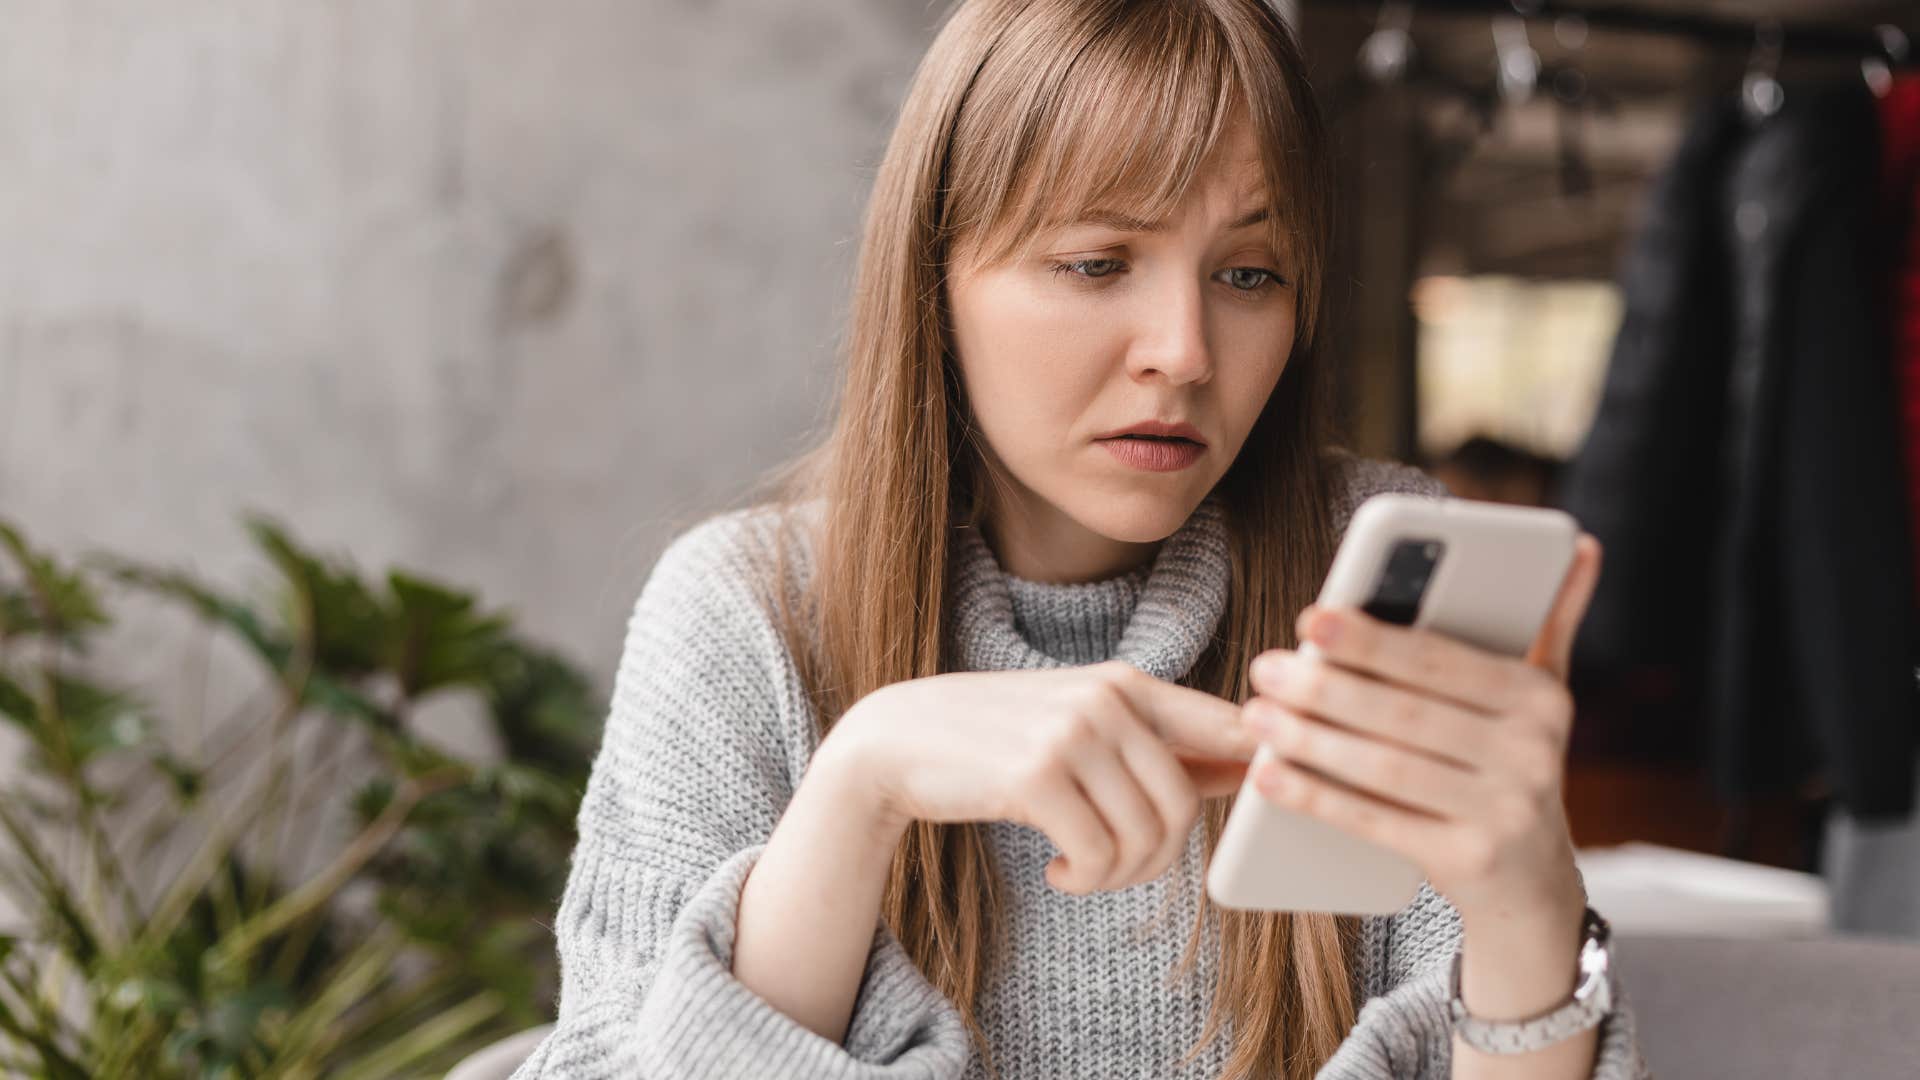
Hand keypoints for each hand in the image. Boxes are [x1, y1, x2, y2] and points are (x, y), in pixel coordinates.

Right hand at [820, 660, 1257, 894]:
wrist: (896, 742)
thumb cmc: (995, 740)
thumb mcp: (1080, 727)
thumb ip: (1157, 745)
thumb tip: (1246, 767)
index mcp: (1127, 683)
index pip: (1227, 726)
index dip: (1258, 770)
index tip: (1249, 805)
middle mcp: (1107, 699)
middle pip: (1185, 804)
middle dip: (1157, 857)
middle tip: (1116, 869)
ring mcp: (1071, 733)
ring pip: (1146, 836)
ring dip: (1118, 875)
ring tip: (1084, 869)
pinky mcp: (1036, 775)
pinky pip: (1099, 854)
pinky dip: (1086, 879)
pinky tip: (1059, 872)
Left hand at [1238, 533, 1602, 923]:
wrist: (1535, 886)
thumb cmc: (1511, 767)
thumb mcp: (1540, 698)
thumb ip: (1550, 621)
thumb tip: (1581, 544)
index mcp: (1540, 698)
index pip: (1440, 662)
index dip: (1371, 640)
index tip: (1310, 619)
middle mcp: (1532, 754)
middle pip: (1406, 714)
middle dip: (1327, 687)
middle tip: (1265, 667)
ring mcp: (1504, 812)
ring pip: (1386, 768)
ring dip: (1311, 740)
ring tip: (1257, 715)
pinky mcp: (1468, 861)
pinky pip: (1376, 823)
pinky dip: (1316, 796)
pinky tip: (1269, 774)